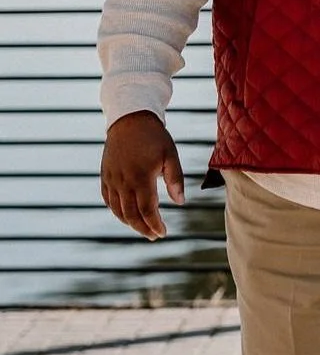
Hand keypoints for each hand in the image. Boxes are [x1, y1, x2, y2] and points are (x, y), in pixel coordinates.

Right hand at [100, 111, 185, 239]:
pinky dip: (117, 211)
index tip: (163, 233)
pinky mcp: (105, 175)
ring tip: (143, 229)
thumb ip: (175, 180)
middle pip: (131, 215)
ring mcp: (112, 179)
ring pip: (118, 210)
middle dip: (143, 229)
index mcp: (141, 178)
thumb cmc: (154, 137)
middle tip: (154, 236)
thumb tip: (180, 203)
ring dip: (130, 223)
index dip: (155, 225)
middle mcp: (123, 182)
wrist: (129, 119)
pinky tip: (126, 215)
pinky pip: (108, 200)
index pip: (147, 210)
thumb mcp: (170, 155)